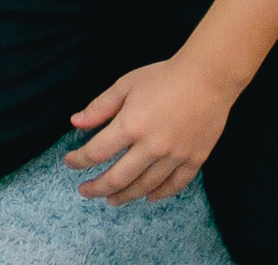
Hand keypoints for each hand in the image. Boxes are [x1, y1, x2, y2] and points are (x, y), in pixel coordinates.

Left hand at [65, 58, 234, 204]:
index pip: (97, 152)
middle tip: (85, 191)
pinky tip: (149, 196)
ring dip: (126, 195)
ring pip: (146, 186)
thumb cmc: (163, 77)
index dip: (79, 160)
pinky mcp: (195, 160)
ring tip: (112, 199)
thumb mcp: (125, 85)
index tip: (70, 162)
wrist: (207, 79)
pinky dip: (160, 193)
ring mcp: (175, 156)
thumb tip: (75, 122)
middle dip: (98, 187)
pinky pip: (175, 184)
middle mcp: (151, 146)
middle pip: (119, 177)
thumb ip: (100, 107)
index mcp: (130, 126)